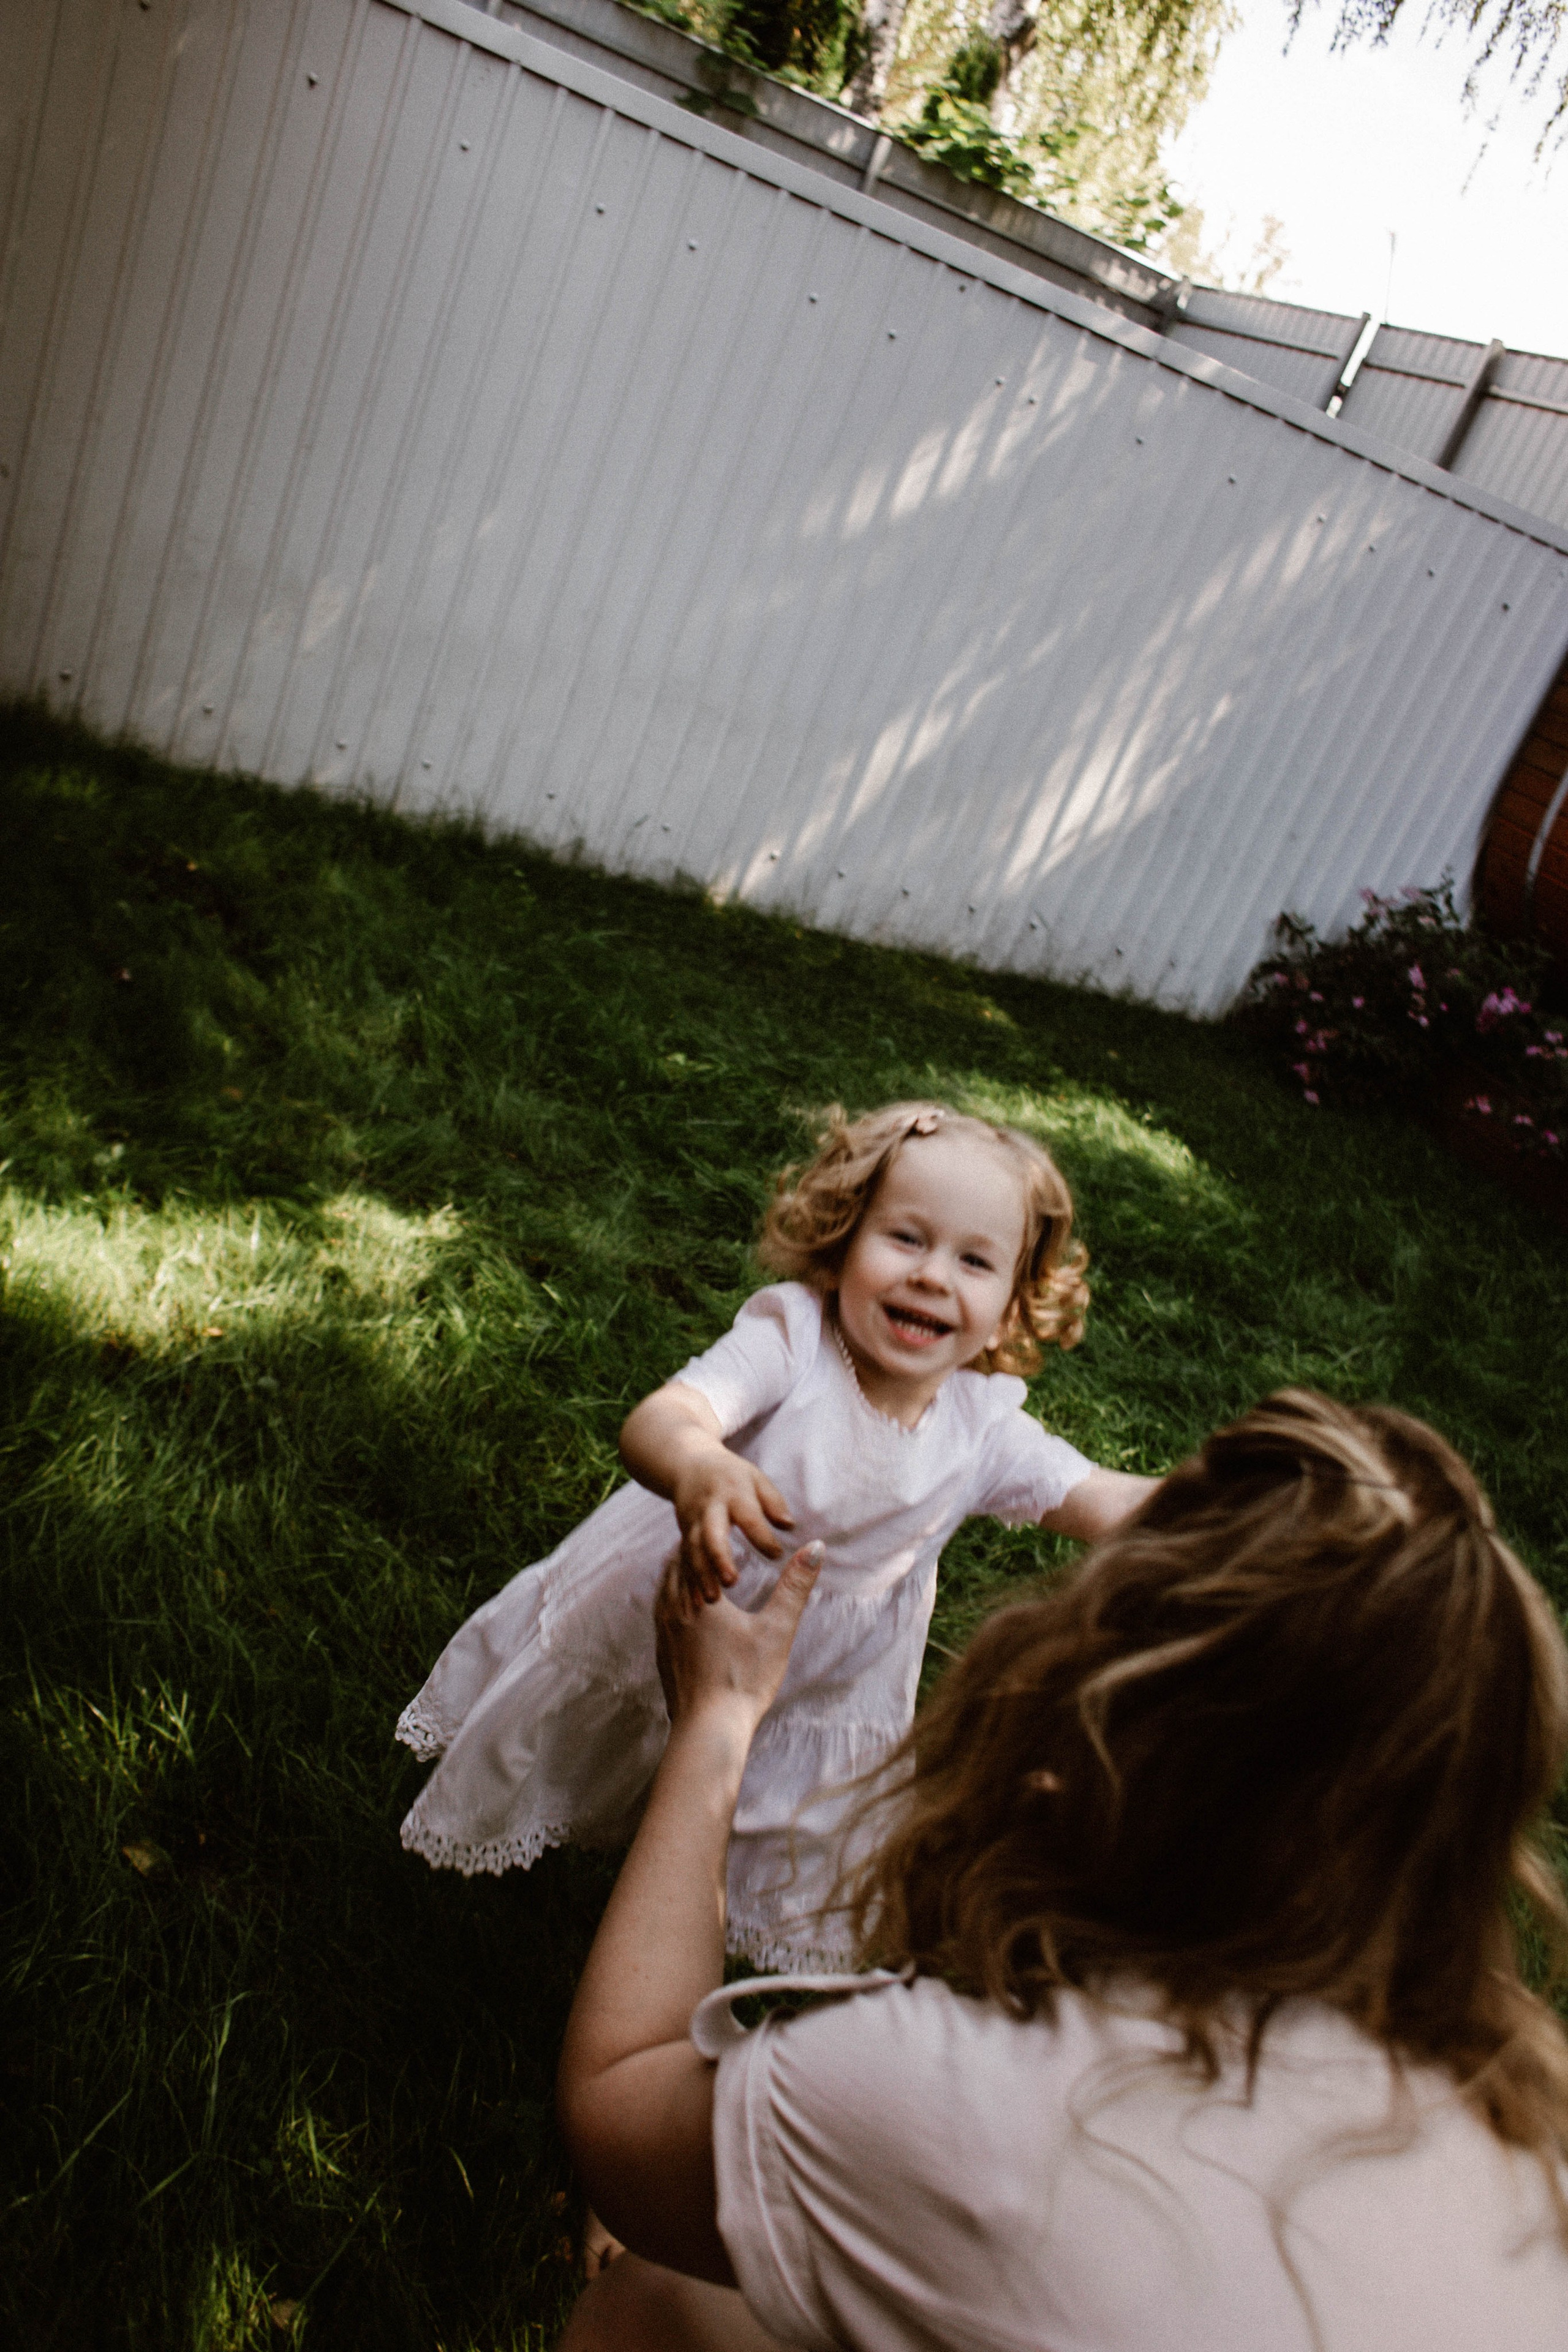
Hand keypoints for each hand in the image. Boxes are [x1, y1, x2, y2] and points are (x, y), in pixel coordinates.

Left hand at [654, 1542, 823, 1738]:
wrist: (708, 1728)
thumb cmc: (744, 1679)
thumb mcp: (777, 1630)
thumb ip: (795, 1586)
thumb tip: (816, 1548)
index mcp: (698, 1597)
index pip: (695, 1549)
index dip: (708, 1533)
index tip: (719, 1520)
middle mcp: (673, 1609)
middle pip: (675, 1565)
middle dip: (692, 1549)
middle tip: (711, 1537)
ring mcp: (664, 1633)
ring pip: (664, 1589)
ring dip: (681, 1573)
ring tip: (700, 1567)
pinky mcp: (662, 1654)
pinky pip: (661, 1614)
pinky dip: (673, 1599)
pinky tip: (688, 1610)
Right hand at [671, 1453, 794, 1604]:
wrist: (689, 1465)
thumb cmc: (733, 1475)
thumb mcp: (756, 1479)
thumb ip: (773, 1502)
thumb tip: (789, 1525)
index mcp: (733, 1493)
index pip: (749, 1517)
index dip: (762, 1536)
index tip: (778, 1555)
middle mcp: (710, 1509)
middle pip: (711, 1534)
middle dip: (719, 1558)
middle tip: (731, 1582)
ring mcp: (692, 1523)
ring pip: (693, 1551)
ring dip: (700, 1575)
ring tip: (712, 1600)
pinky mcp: (683, 1535)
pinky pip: (683, 1560)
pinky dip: (687, 1582)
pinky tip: (694, 1604)